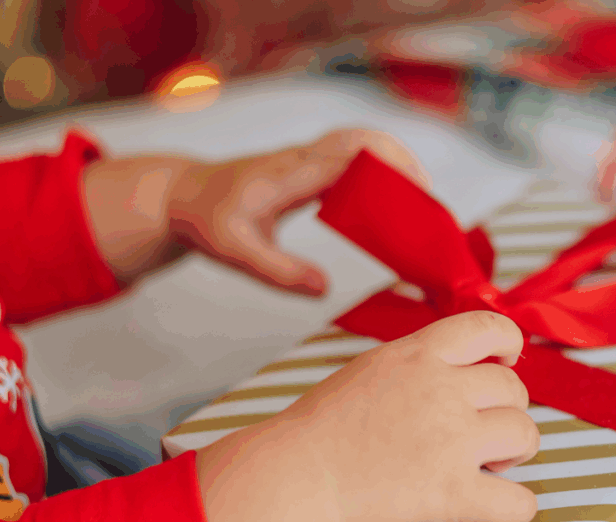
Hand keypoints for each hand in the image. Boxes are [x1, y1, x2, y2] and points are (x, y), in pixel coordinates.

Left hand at [84, 128, 430, 289]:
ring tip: (422, 202)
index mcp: (288, 174)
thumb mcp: (235, 252)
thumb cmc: (206, 220)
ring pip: (362, 143)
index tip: (419, 193)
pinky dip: (381, 169)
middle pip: (364, 139)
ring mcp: (306, 158)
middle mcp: (301, 158)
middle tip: (431, 201)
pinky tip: (393, 201)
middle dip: (404, 161)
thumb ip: (278, 271)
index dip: (389, 168)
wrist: (184, 195)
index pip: (349, 155)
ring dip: (396, 163)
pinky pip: (353, 156)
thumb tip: (323, 289)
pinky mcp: (309, 166)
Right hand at [194, 311, 539, 521]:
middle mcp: (443, 391)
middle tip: (482, 435)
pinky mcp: (454, 493)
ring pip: (525, 435)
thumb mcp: (369, 371)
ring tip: (489, 466)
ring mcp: (453, 441)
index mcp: (419, 356)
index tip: (506, 364)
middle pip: (513, 389)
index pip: (490, 328)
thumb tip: (453, 372)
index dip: (508, 346)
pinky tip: (494, 506)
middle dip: (507, 411)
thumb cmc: (320, 432)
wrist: (296, 479)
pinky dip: (515, 507)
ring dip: (514, 452)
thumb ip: (416, 366)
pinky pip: (519, 501)